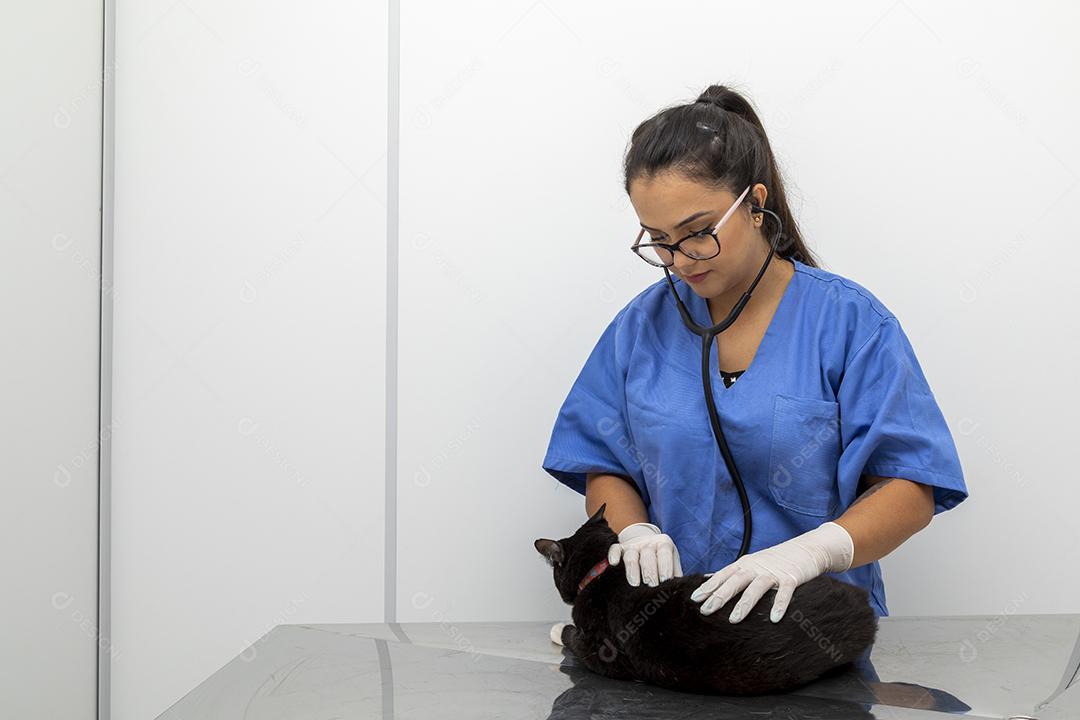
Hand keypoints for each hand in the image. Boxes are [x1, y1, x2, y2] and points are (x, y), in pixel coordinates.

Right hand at [607, 522, 682, 586]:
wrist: (647, 547)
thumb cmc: (662, 563)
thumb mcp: (673, 566)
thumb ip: (676, 577)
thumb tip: (681, 593)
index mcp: (664, 544)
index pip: (665, 553)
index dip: (665, 567)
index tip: (664, 581)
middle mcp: (648, 543)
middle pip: (647, 555)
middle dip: (649, 571)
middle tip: (651, 585)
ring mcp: (633, 545)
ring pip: (631, 554)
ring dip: (632, 569)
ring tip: (634, 583)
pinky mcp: (620, 548)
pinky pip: (615, 549)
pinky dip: (613, 555)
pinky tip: (613, 564)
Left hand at [689, 521, 853, 622]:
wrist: (806, 549)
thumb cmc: (775, 560)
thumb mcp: (751, 563)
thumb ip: (732, 573)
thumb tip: (707, 580)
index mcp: (745, 564)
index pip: (723, 576)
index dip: (709, 586)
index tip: (694, 599)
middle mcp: (756, 567)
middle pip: (735, 581)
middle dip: (719, 596)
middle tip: (705, 610)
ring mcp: (774, 572)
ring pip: (756, 587)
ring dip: (744, 604)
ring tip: (733, 619)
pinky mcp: (792, 577)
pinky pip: (785, 592)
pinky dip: (780, 605)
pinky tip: (774, 619)